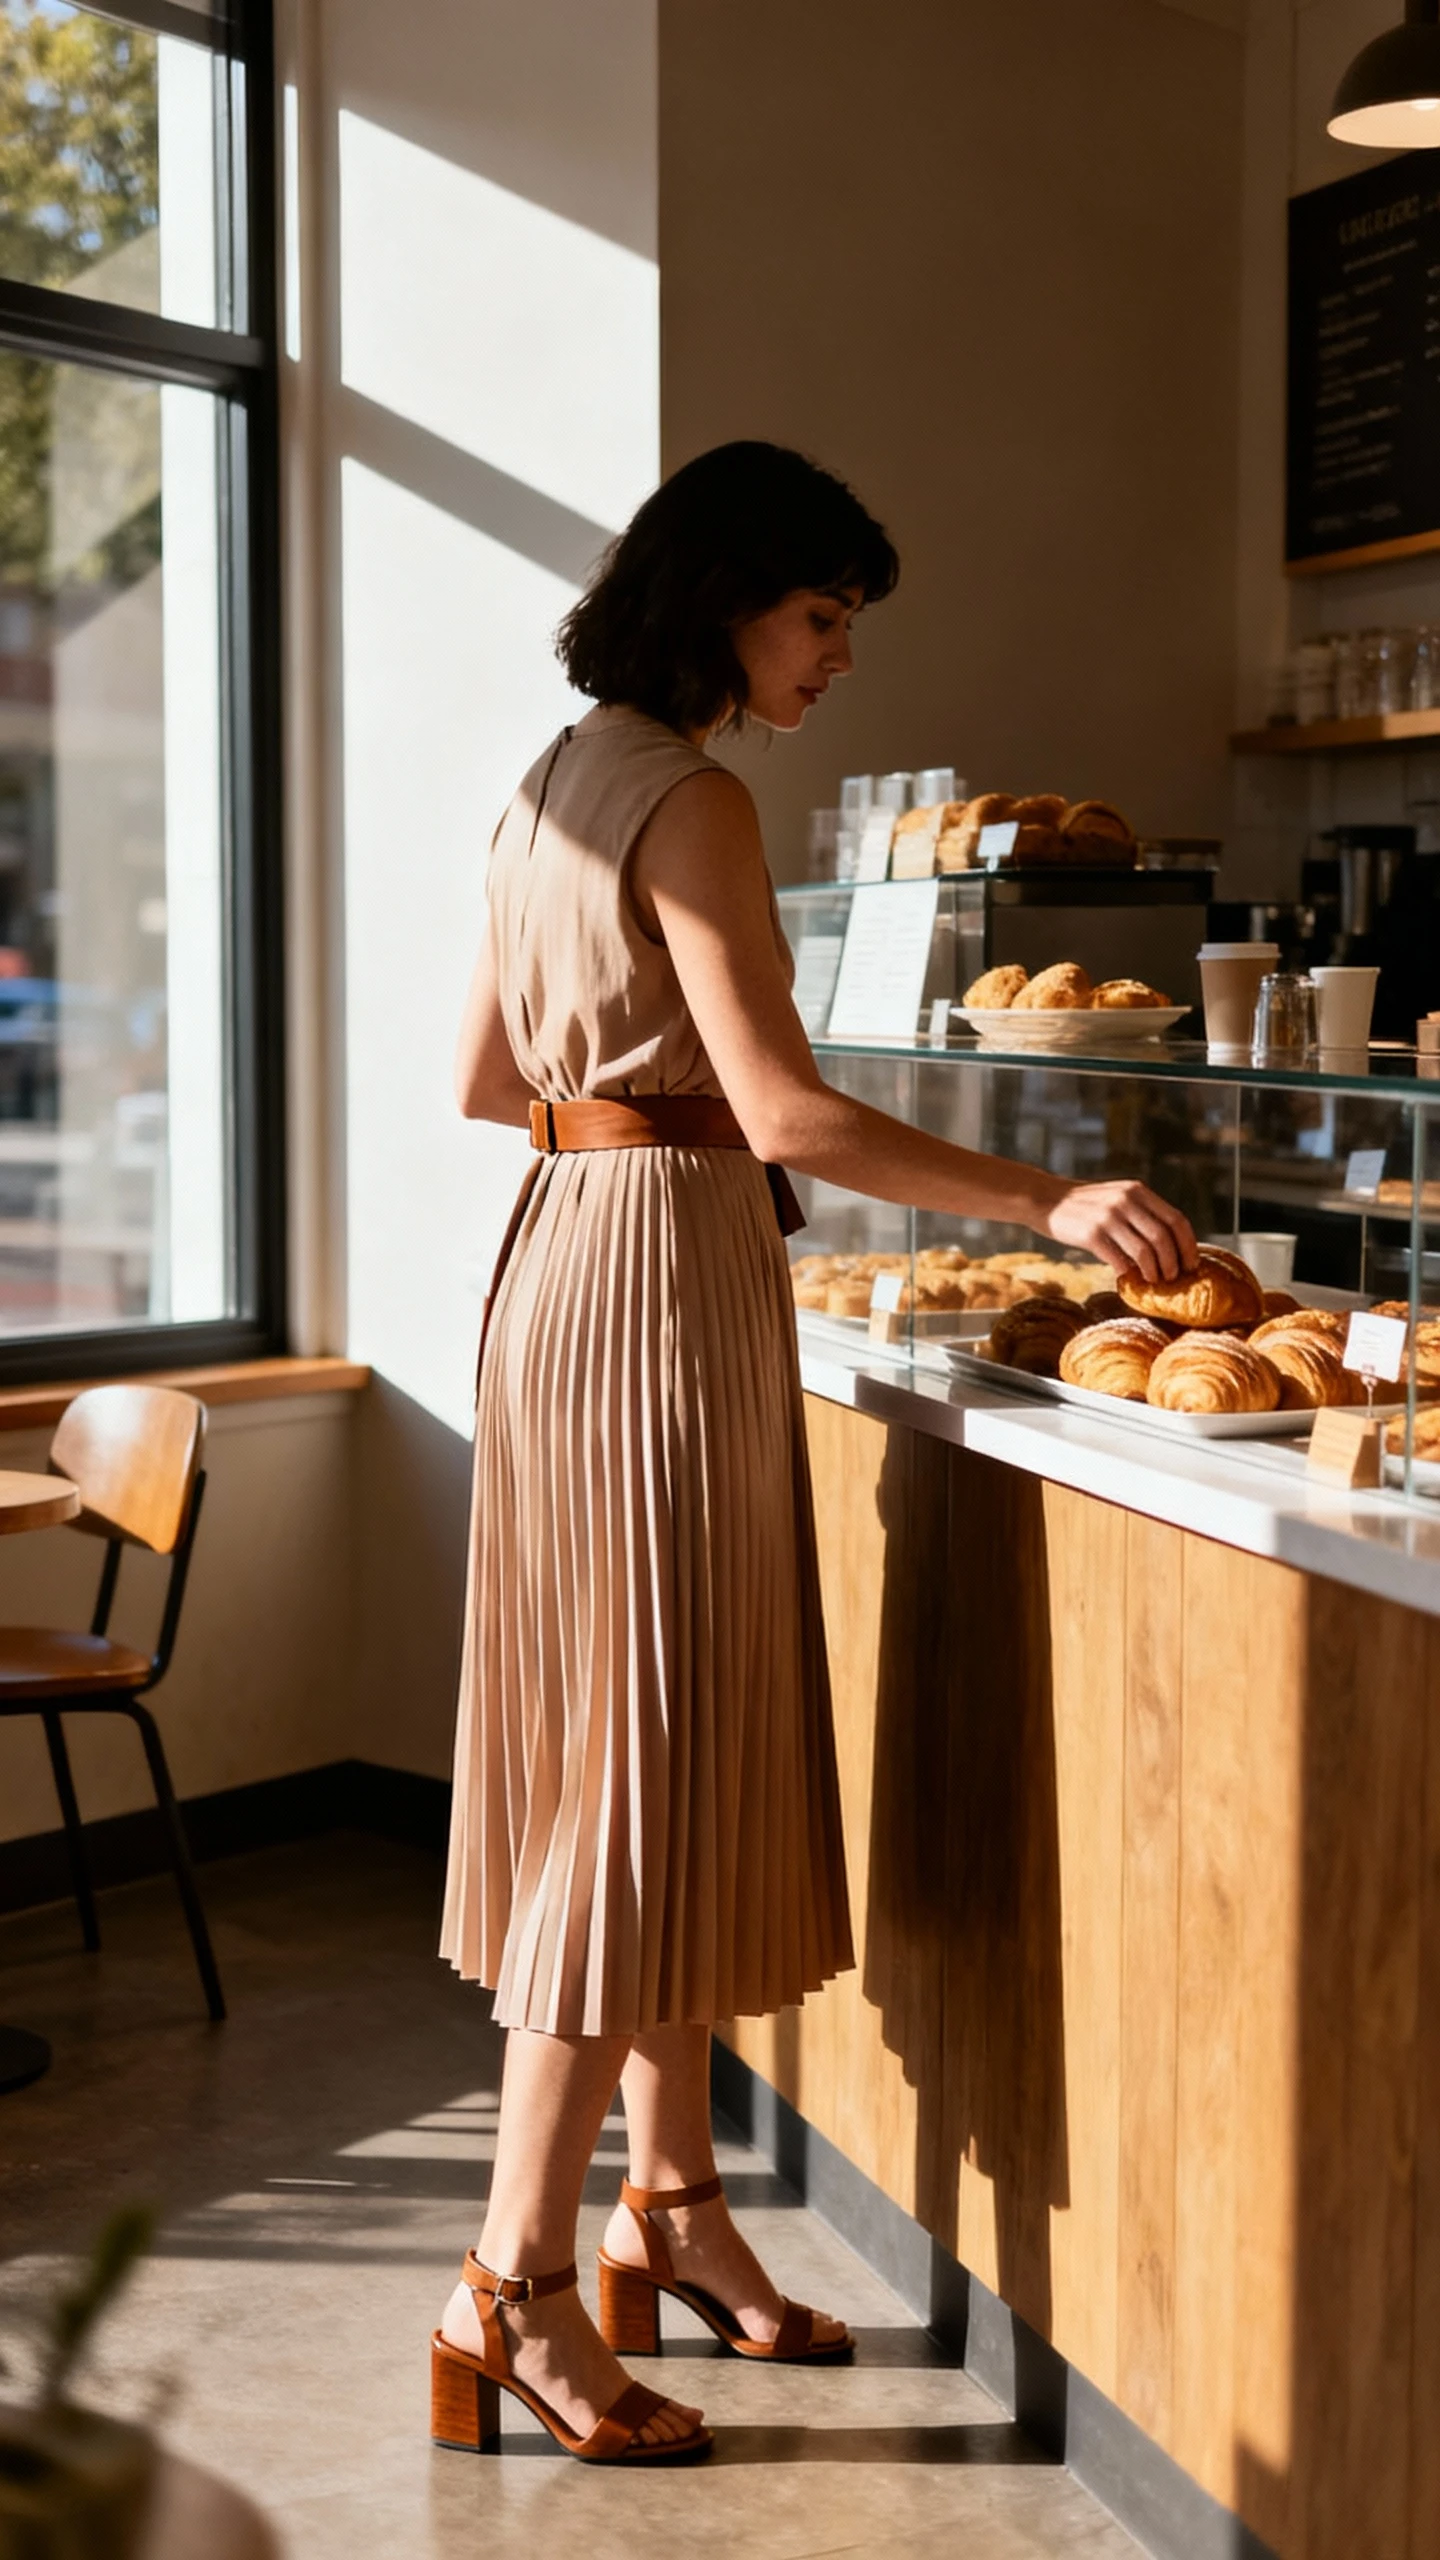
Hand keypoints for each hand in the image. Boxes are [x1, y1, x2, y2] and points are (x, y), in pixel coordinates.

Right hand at [1042, 1179, 1195, 1283]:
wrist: (1045, 1199)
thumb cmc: (1085, 1204)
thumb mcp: (1117, 1197)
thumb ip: (1141, 1212)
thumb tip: (1171, 1244)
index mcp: (1137, 1190)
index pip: (1176, 1219)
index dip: (1188, 1245)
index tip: (1191, 1264)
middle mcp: (1125, 1200)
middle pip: (1163, 1238)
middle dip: (1173, 1263)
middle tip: (1173, 1278)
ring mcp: (1108, 1216)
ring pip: (1144, 1251)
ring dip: (1154, 1272)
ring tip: (1153, 1281)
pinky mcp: (1091, 1234)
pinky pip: (1118, 1259)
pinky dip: (1128, 1273)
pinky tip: (1127, 1278)